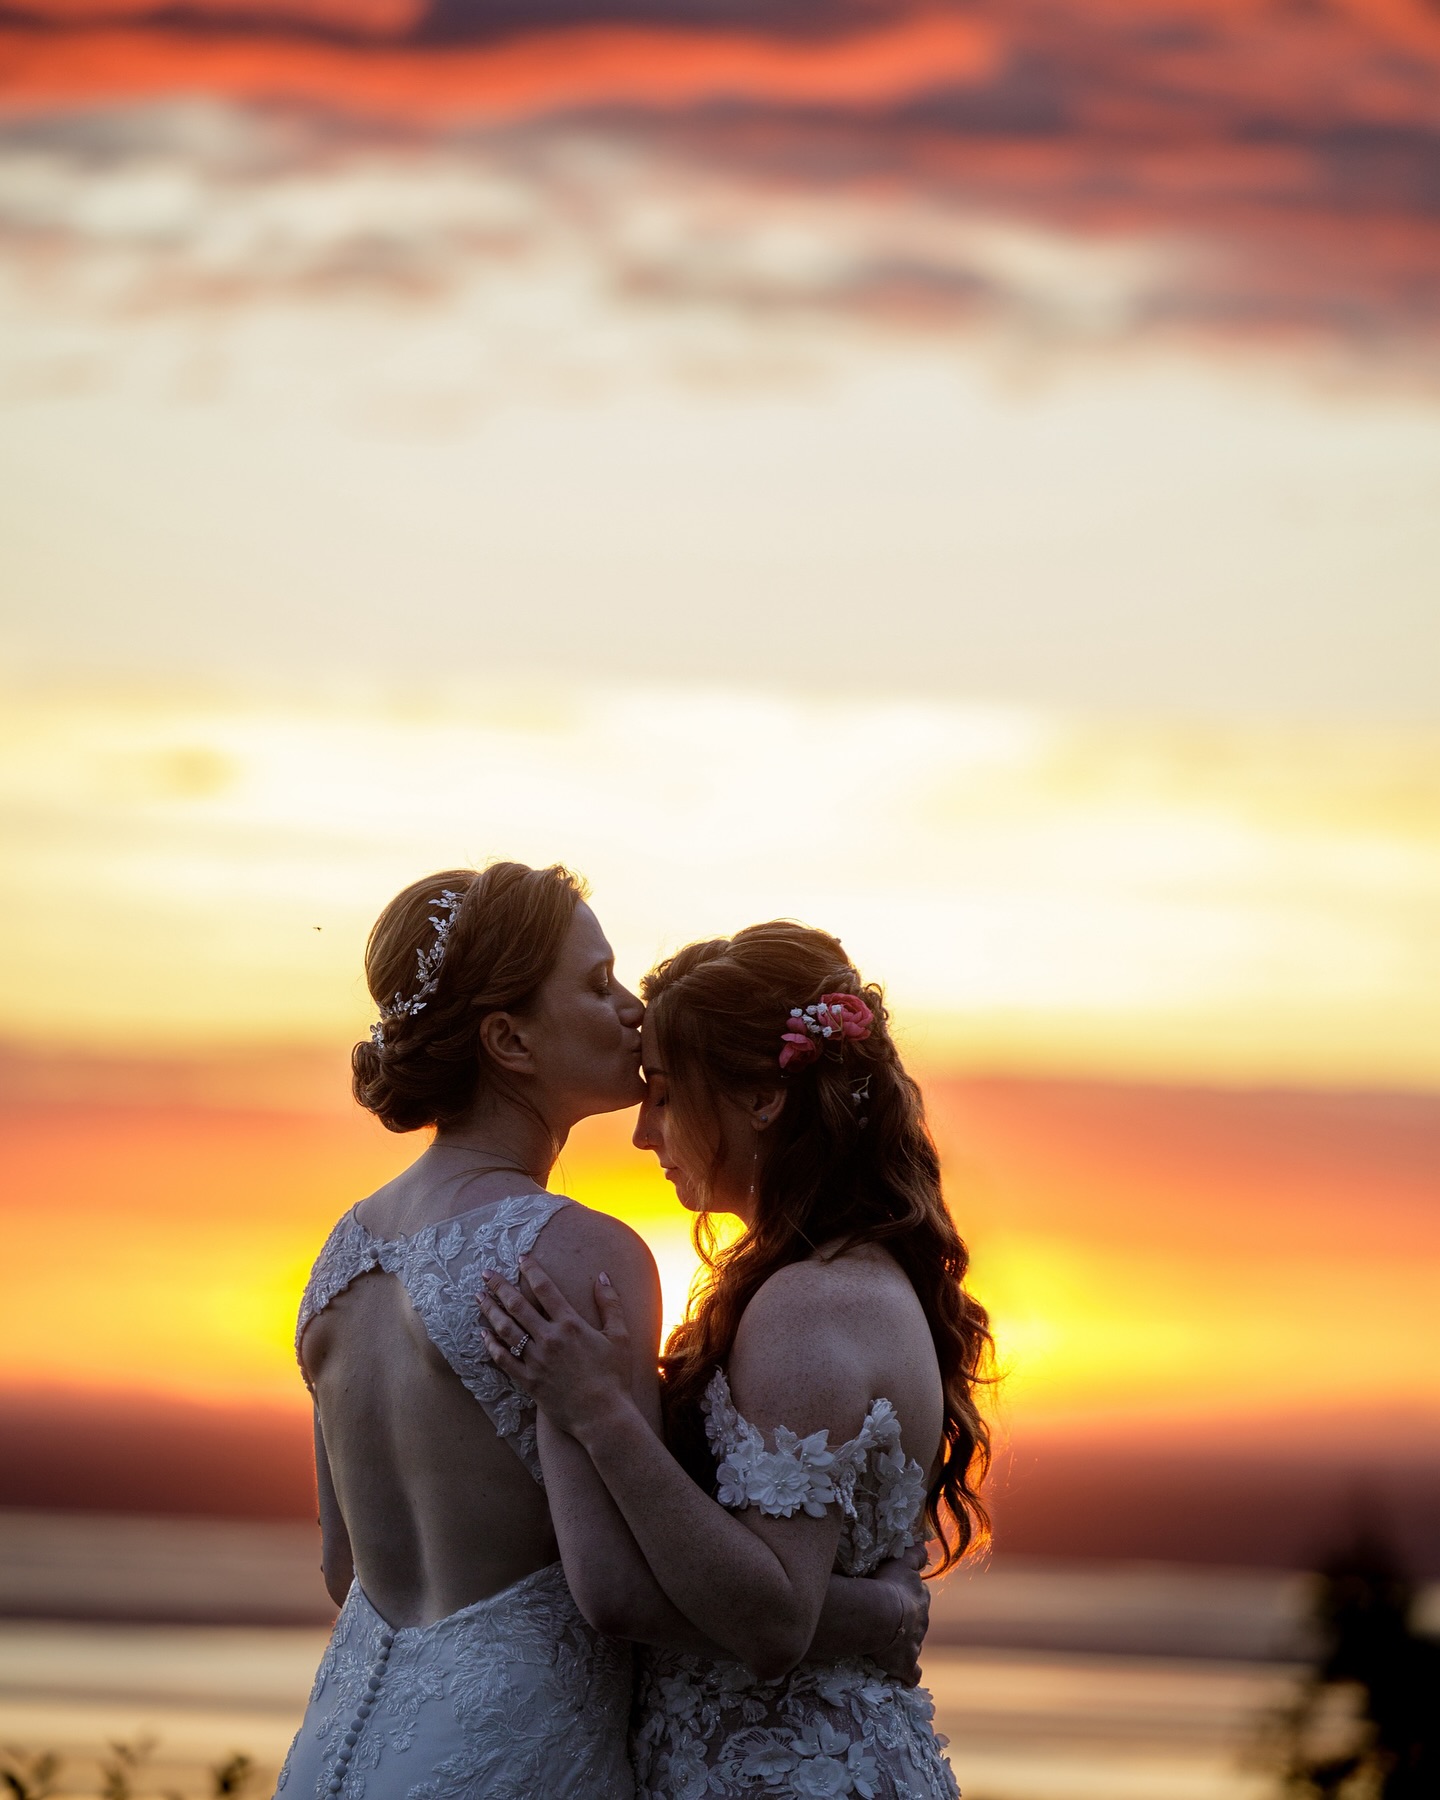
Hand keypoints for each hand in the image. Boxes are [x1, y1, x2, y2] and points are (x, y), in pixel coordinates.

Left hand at [477, 1258, 633, 1440]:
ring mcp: (536, 1361)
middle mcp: (549, 1339)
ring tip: (479, 1298)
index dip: (531, 1271)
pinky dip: (491, 1346)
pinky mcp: (529, 1381)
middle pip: (518, 1306)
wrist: (603, 1415)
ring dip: (490, 1311)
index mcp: (570, 1324)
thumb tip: (601, 1277)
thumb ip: (610, 1304)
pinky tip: (483, 1335)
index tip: (521, 1259)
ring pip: (506, 1330)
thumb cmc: (615, 1376)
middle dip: (500, 1286)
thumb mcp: (619, 1336)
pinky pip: (504, 1360)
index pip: (545, 1289)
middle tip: (485, 1273)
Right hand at [869, 1549, 930, 1686]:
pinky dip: (907, 1674)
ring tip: (887, 1644)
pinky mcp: (906, 1665)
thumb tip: (925, 1542)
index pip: (918, 1596)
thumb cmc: (886, 1584)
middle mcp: (922, 1622)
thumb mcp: (901, 1561)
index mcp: (920, 1597)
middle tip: (886, 1620)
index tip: (895, 1596)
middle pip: (917, 1622)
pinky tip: (900, 1674)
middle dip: (906, 1622)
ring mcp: (915, 1645)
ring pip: (913, 1645)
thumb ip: (914, 1553)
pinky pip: (911, 1674)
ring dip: (903, 1644)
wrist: (880, 1614)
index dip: (907, 1597)